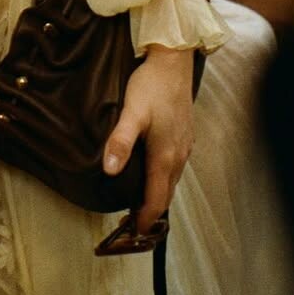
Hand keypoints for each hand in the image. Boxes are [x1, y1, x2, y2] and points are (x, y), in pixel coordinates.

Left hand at [103, 45, 194, 233]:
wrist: (173, 62)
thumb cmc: (151, 85)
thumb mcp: (132, 112)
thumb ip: (121, 141)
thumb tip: (109, 170)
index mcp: (165, 156)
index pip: (156, 199)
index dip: (145, 218)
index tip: (135, 232)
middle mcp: (178, 156)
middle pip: (165, 193)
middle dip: (151, 210)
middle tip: (134, 222)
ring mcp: (184, 145)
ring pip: (172, 180)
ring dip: (158, 193)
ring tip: (140, 201)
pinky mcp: (184, 135)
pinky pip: (175, 166)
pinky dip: (164, 177)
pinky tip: (152, 171)